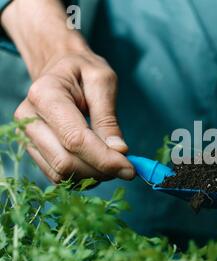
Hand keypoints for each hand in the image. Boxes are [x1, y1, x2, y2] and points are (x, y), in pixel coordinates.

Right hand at [3, 0, 134, 182]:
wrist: (59, 69)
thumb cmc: (83, 71)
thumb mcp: (103, 82)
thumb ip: (108, 118)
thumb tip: (119, 150)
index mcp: (45, 95)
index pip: (75, 139)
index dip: (104, 159)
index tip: (130, 169)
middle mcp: (29, 118)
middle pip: (66, 162)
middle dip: (100, 170)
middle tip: (125, 166)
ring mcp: (27, 137)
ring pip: (61, 173)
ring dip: (93, 175)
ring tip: (111, 161)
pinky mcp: (33, 150)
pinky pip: (57, 176)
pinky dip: (82, 176)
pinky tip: (97, 163)